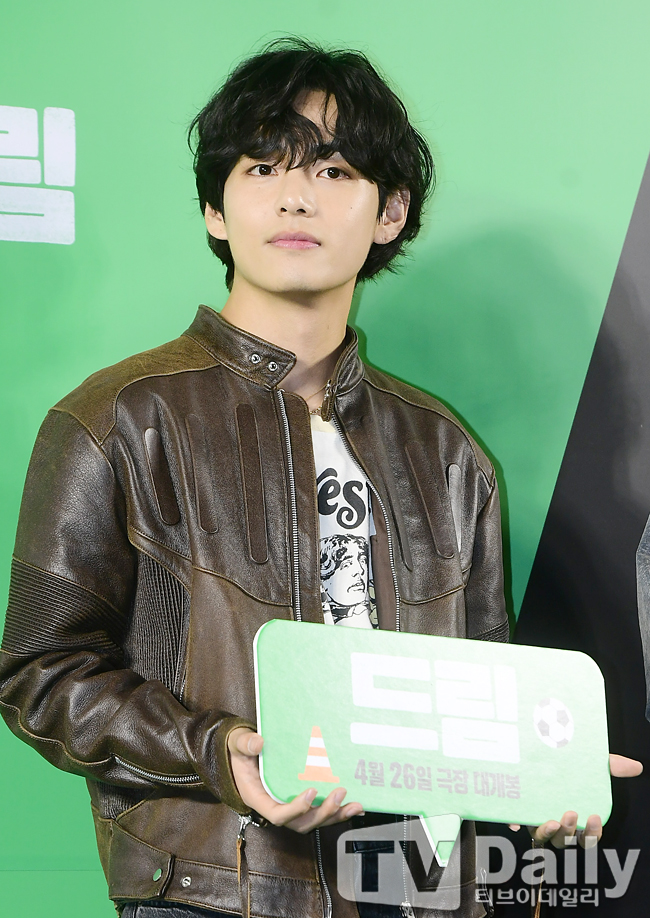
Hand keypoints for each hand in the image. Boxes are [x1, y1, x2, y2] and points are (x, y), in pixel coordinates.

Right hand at [227, 727, 363, 832]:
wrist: (243, 754)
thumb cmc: (240, 751)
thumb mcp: (238, 744)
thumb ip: (245, 744)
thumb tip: (258, 742)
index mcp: (258, 798)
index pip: (277, 815)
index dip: (295, 809)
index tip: (312, 792)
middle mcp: (275, 807)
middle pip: (300, 823)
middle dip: (322, 813)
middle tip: (339, 793)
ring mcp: (289, 806)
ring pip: (313, 821)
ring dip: (335, 816)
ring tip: (354, 805)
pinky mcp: (301, 802)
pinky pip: (319, 812)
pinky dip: (337, 812)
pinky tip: (354, 805)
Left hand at [509, 753, 642, 847]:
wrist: (535, 751)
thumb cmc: (567, 766)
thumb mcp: (589, 764)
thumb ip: (611, 766)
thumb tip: (635, 766)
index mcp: (576, 817)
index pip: (587, 837)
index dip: (592, 833)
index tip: (594, 817)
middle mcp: (556, 822)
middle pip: (564, 840)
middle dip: (569, 832)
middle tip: (571, 814)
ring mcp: (536, 818)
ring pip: (542, 836)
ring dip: (548, 832)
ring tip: (552, 820)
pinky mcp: (519, 811)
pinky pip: (516, 822)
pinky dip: (516, 824)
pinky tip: (516, 822)